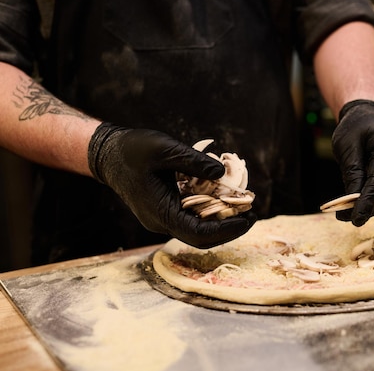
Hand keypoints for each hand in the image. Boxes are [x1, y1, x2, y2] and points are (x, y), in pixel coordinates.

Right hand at [88, 123, 256, 247]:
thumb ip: (194, 161)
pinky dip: (209, 214)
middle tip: (253, 215)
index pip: (199, 233)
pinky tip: (224, 200)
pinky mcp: (163, 211)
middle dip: (229, 229)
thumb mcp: (165, 148)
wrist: (107, 154)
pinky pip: (189, 219)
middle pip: (201, 238)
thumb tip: (222, 173)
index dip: (227, 229)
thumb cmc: (133, 149)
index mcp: (160, 212)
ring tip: (243, 208)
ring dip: (220, 223)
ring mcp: (161, 218)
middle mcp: (160, 222)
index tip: (249, 219)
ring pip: (196, 231)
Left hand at [332, 100, 373, 225]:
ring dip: (372, 207)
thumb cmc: (355, 127)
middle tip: (344, 217)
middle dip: (369, 208)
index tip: (356, 219)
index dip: (368, 202)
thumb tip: (353, 201)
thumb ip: (352, 172)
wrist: (369, 116)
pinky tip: (359, 205)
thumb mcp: (346, 145)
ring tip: (347, 213)